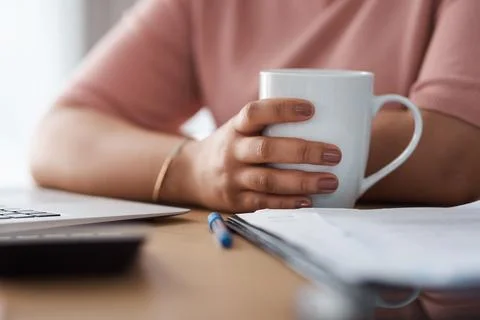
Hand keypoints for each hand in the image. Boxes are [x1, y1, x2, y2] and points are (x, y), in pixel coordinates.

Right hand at [183, 98, 341, 212]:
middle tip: (334, 154)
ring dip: (302, 181)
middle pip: (266, 149)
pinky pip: (264, 203)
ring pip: (268, 180)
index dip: (282, 109)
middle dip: (303, 151)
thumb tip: (326, 118)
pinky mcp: (236, 201)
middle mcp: (232, 151)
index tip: (311, 109)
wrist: (192, 174)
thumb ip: (269, 125)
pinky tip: (309, 201)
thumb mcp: (240, 129)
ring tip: (330, 181)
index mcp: (235, 128)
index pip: (254, 112)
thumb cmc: (230, 147)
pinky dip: (288, 203)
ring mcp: (232, 178)